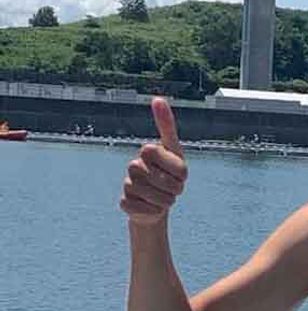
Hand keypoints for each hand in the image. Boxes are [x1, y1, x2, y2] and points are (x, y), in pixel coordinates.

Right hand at [120, 97, 187, 225]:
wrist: (157, 203)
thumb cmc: (170, 175)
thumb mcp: (176, 153)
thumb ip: (166, 126)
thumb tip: (157, 98)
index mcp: (149, 152)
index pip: (169, 160)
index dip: (180, 172)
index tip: (180, 173)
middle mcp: (134, 166)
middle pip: (166, 182)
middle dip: (176, 189)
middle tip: (172, 188)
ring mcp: (128, 184)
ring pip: (157, 198)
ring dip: (167, 201)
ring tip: (163, 197)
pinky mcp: (125, 203)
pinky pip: (146, 210)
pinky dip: (155, 212)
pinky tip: (151, 207)